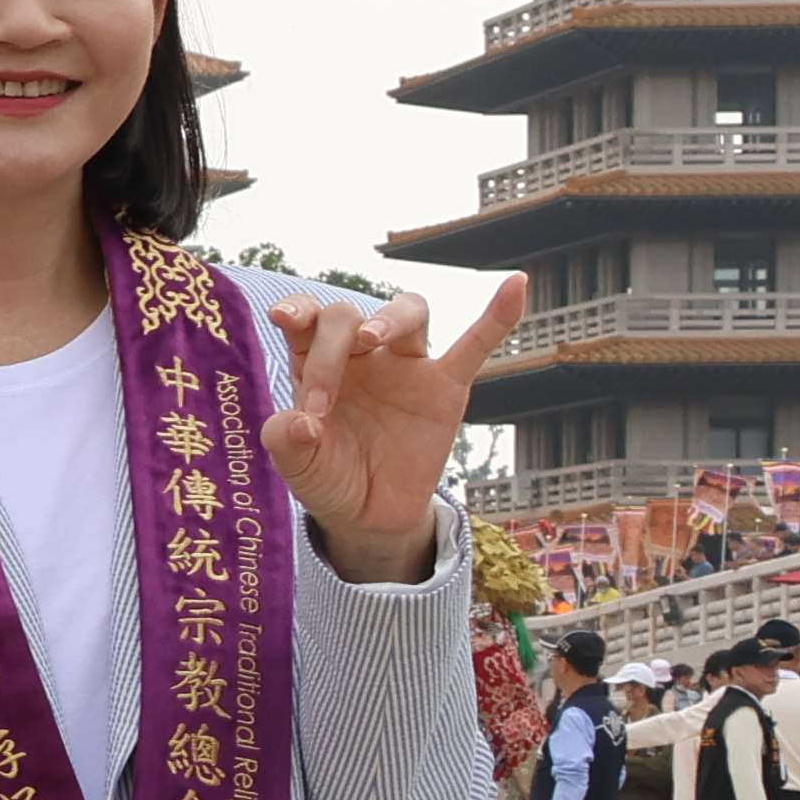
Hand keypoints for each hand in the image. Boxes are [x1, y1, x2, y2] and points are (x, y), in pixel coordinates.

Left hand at [264, 275, 523, 583]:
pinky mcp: (445, 388)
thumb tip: (299, 423)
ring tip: (372, 338)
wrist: (369, 515)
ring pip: (408, 312)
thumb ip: (284, 442)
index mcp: (316, 363)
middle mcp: (361, 356)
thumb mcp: (296, 467)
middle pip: (350, 316)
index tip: (282, 319)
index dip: (297, 311)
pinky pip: (475, 346)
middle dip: (331, 350)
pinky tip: (517, 284)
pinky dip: (496, 318)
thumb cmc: (328, 477)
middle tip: (321, 406)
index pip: (308, 321)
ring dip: (390, 318)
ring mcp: (406, 367)